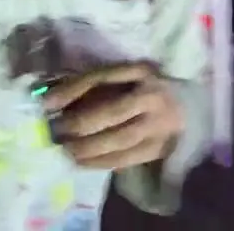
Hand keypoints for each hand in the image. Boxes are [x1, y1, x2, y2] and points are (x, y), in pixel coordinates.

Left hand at [41, 63, 182, 169]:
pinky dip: (100, 163)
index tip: (46, 103)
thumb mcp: (122, 77)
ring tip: (65, 151)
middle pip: (112, 112)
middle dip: (79, 124)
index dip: (72, 90)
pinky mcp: (159, 148)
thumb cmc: (142, 88)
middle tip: (54, 132)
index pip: (103, 78)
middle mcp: (152, 96)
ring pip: (119, 139)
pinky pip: (126, 159)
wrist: (186, 107)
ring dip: (87, 148)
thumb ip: (92, 85)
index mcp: (141, 71)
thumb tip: (52, 100)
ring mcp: (160, 125)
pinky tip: (81, 163)